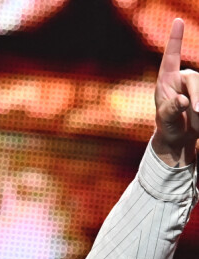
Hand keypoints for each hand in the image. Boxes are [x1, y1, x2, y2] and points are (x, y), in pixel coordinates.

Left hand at [152, 18, 198, 165]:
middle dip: (197, 94)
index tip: (178, 20)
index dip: (175, 39)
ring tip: (198, 115)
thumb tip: (182, 100)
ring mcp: (195, 84)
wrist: (178, 136)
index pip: (171, 57)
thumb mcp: (165, 120)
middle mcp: (182, 78)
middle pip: (195, 78)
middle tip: (197, 111)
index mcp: (166, 80)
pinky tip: (198, 113)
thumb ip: (171, 110)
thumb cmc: (167, 126)